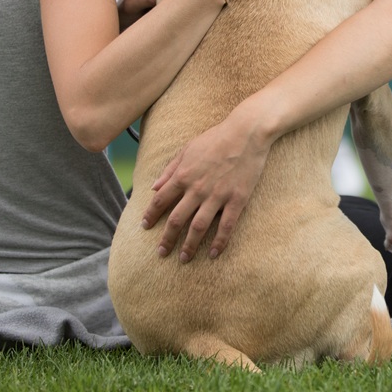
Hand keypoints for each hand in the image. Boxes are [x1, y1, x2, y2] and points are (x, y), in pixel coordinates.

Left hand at [140, 110, 271, 261]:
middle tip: (161, 253)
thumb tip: (154, 187)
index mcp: (183, 175)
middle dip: (167, 239)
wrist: (247, 133)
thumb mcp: (187, 149)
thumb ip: (170, 170)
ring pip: (198, 227)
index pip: (160, 201)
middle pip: (176, 220)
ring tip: (183, 259)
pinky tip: (214, 254)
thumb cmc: (216, 138)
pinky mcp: (237, 199)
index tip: (145, 227)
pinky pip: (226, 226)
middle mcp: (197, 189)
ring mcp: (217, 196)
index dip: (151, 216)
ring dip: (189, 246)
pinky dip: (219, 242)